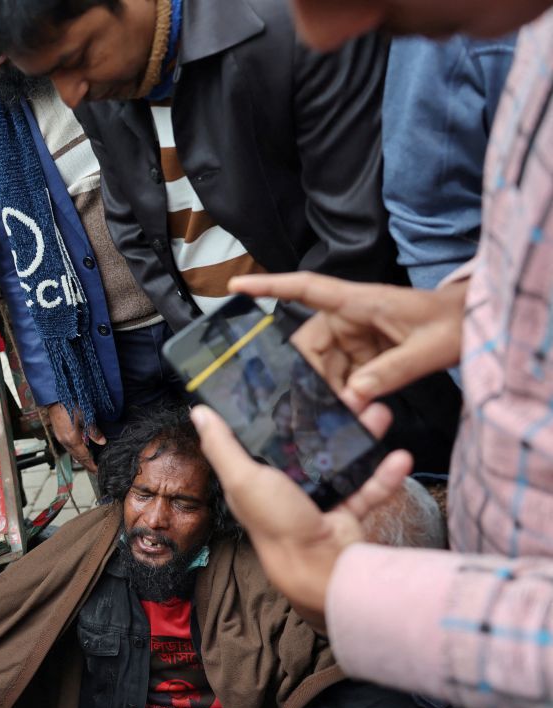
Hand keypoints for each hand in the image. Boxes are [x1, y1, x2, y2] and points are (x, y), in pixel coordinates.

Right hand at [46, 403, 105, 473]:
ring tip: (90, 461)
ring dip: (81, 458)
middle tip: (95, 468)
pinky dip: (76, 451)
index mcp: (72, 440)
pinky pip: (69, 447)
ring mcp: (61, 438)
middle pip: (78, 458)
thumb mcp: (86, 417)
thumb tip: (102, 442)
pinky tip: (81, 450)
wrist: (55, 397)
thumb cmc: (69, 404)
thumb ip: (94, 431)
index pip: (84, 457)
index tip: (98, 471)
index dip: (91, 465)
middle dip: (87, 464)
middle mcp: (65, 442)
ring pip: (73, 453)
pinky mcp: (59, 434)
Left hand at [190, 404, 412, 631]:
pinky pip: (368, 487)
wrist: (323, 567)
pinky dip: (384, 475)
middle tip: (350, 394)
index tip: (296, 383)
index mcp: (256, 478)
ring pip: (342, 459)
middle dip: (331, 419)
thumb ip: (222, 446)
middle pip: (309, 443)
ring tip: (378, 414)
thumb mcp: (243, 479)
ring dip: (362, 437)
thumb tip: (199, 413)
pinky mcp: (347, 510)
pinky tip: (399, 457)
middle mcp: (286, 486)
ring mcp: (319, 497)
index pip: (265, 437)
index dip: (278, 412)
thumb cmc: (277, 524)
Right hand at [229, 273, 466, 407]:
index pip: (305, 289)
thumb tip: (353, 396)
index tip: (235, 285)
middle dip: (307, 379)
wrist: (476, 326)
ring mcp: (354, 339)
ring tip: (343, 420)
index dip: (268, 286)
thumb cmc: (455, 324)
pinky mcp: (363, 358)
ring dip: (328, 395)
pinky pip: (342, 380)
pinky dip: (345, 399)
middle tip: (316, 411)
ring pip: (321, 369)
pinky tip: (352, 417)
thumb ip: (391, 372)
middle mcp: (348, 318)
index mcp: (358, 302)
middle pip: (307, 347)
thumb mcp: (430, 349)